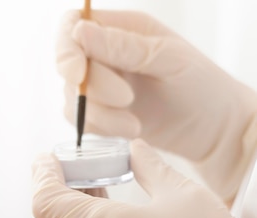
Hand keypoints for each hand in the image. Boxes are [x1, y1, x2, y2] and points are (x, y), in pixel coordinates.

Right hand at [56, 9, 256, 201]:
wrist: (214, 130)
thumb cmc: (202, 86)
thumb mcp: (168, 59)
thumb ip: (123, 47)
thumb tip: (79, 31)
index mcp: (123, 28)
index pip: (74, 24)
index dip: (66, 47)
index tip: (76, 73)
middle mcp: (106, 54)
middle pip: (70, 64)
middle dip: (94, 87)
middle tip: (128, 99)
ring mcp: (101, 85)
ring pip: (72, 96)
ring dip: (100, 115)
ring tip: (135, 125)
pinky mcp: (101, 114)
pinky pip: (81, 120)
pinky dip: (101, 128)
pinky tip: (130, 129)